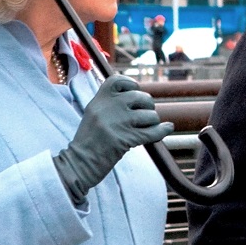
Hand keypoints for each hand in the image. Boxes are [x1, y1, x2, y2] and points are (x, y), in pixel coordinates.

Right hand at [53, 75, 173, 202]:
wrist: (79, 163)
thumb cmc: (89, 141)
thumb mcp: (94, 114)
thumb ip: (111, 103)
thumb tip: (140, 95)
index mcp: (99, 100)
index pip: (120, 80)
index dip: (132, 84)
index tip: (135, 93)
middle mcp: (109, 107)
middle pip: (141, 97)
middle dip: (147, 106)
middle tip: (143, 117)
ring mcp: (118, 123)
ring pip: (150, 115)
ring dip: (153, 122)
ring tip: (145, 129)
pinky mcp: (126, 139)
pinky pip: (153, 132)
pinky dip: (162, 131)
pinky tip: (166, 128)